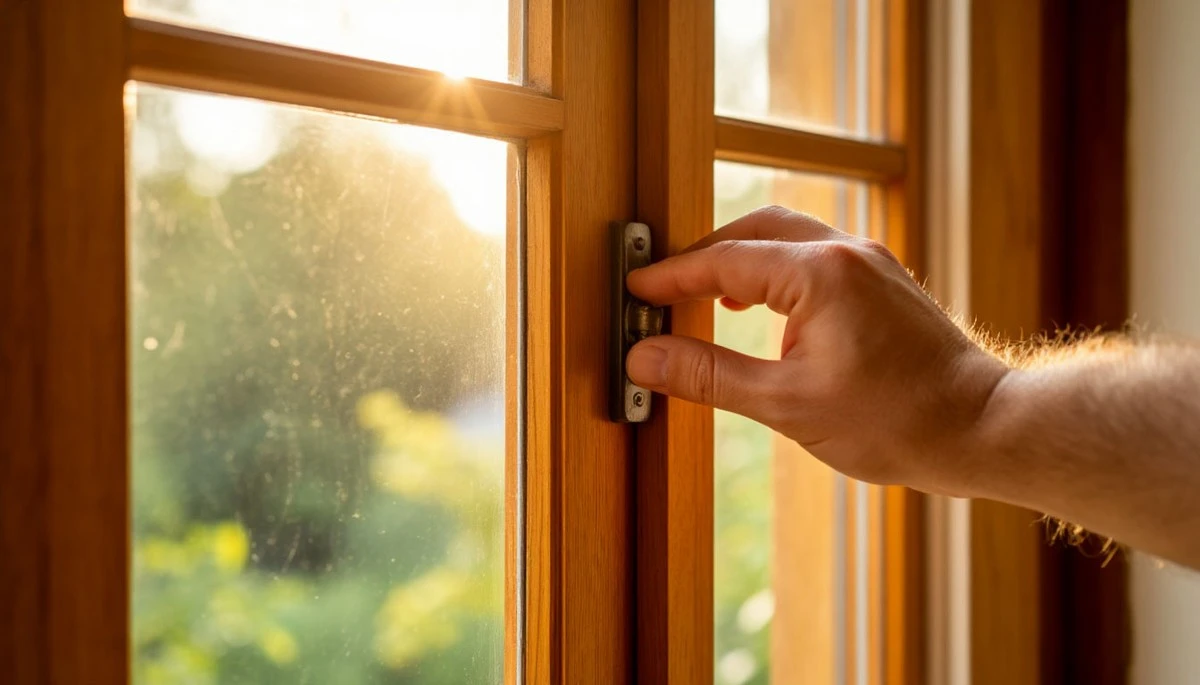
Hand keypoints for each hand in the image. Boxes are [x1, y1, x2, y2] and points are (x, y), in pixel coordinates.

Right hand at [625, 206, 1007, 494]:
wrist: (984, 430)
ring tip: (706, 302)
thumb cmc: (897, 422)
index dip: (671, 276)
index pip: (723, 261)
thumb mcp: (787, 405)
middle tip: (663, 292)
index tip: (634, 289)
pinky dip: (775, 275)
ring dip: (740, 264)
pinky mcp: (883, 281)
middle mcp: (845, 251)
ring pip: (785, 239)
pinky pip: (813, 258)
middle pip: (753, 232)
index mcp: (819, 272)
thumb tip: (646, 358)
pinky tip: (765, 314)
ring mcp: (869, 262)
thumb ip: (709, 375)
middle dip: (704, 259)